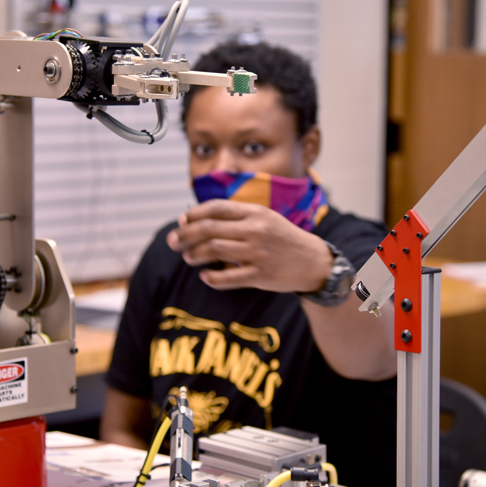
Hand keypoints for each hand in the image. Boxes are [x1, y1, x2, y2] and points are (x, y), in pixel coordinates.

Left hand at [166, 199, 331, 292]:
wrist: (313, 262)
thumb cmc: (281, 238)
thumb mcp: (265, 218)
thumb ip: (237, 216)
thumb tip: (197, 218)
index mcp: (256, 212)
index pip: (217, 208)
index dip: (194, 214)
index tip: (181, 222)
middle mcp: (256, 230)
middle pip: (210, 229)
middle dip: (185, 235)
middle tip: (172, 242)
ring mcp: (258, 253)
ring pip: (214, 251)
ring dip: (194, 255)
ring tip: (187, 258)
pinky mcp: (261, 275)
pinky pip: (228, 278)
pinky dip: (212, 278)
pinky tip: (205, 276)